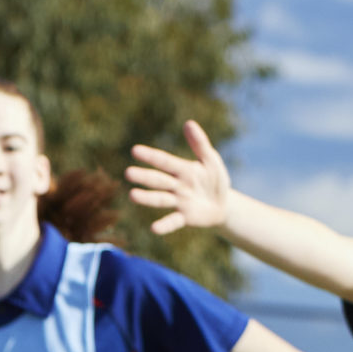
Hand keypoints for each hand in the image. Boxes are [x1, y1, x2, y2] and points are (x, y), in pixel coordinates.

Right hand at [127, 120, 233, 235]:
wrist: (224, 204)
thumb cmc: (214, 179)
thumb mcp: (211, 160)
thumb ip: (200, 144)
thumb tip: (189, 123)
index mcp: (182, 169)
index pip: (164, 162)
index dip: (151, 156)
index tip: (135, 150)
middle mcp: (176, 185)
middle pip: (158, 180)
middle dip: (144, 177)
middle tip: (128, 173)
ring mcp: (179, 202)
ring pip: (161, 199)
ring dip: (147, 198)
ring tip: (132, 195)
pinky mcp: (184, 217)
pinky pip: (173, 221)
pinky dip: (164, 225)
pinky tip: (154, 228)